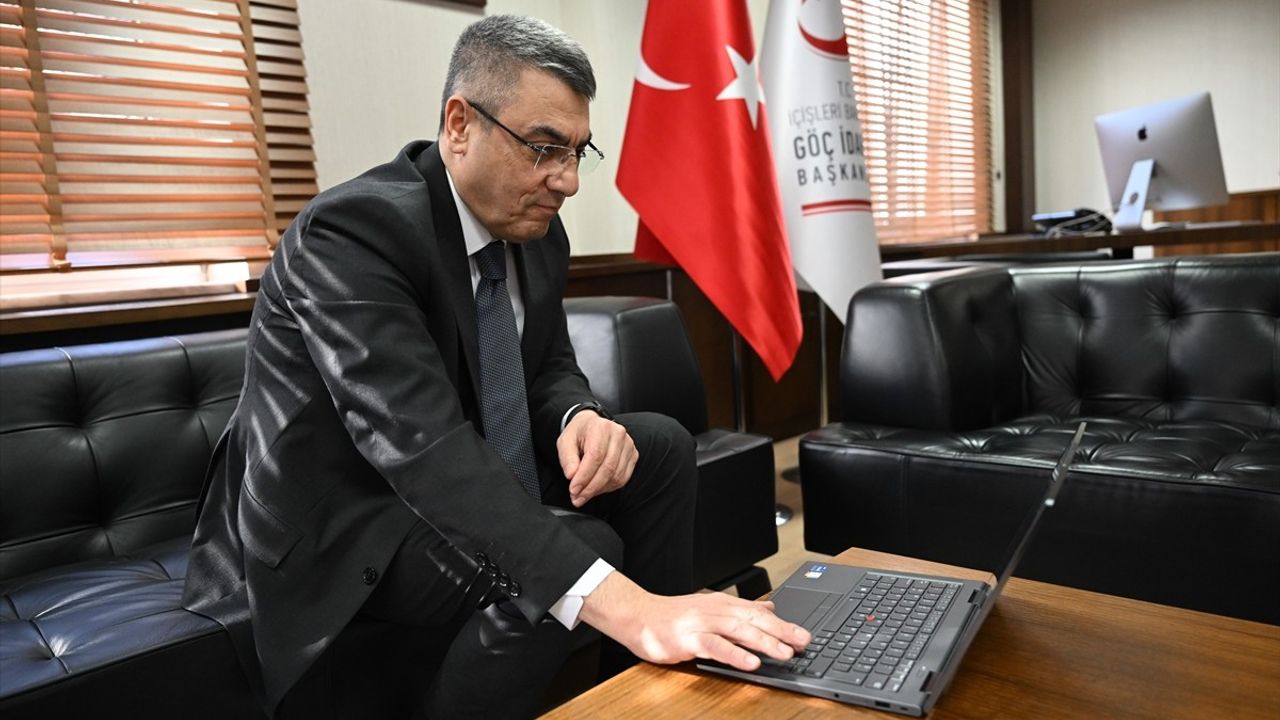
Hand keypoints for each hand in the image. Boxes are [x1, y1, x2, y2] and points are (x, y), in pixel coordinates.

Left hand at [557, 409, 637, 506]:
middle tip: (577, 498)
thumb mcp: (565, 441)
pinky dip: (608, 487)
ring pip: (616, 476)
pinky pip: (623, 478)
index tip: (573, 489)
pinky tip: (596, 489)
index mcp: (601, 427)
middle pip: (607, 468)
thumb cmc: (579, 433)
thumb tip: (571, 475)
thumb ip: (567, 458)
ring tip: (584, 495)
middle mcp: (618, 435)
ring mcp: (628, 445)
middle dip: (591, 487)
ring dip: (598, 490)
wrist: (592, 425)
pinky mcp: (633, 456)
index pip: (595, 456)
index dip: (584, 476)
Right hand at [579, 573, 810, 670]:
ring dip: (763, 642)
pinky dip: (734, 654)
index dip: (783, 624)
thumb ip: (739, 610)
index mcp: (721, 605)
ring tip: (785, 653)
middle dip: (781, 632)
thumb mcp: (709, 608)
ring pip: (737, 631)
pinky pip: (715, 647)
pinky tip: (751, 662)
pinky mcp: (687, 639)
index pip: (758, 613)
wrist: (636, 615)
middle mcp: (714, 611)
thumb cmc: (671, 616)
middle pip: (753, 620)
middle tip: (803, 643)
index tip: (805, 635)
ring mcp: (700, 624)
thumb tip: (769, 609)